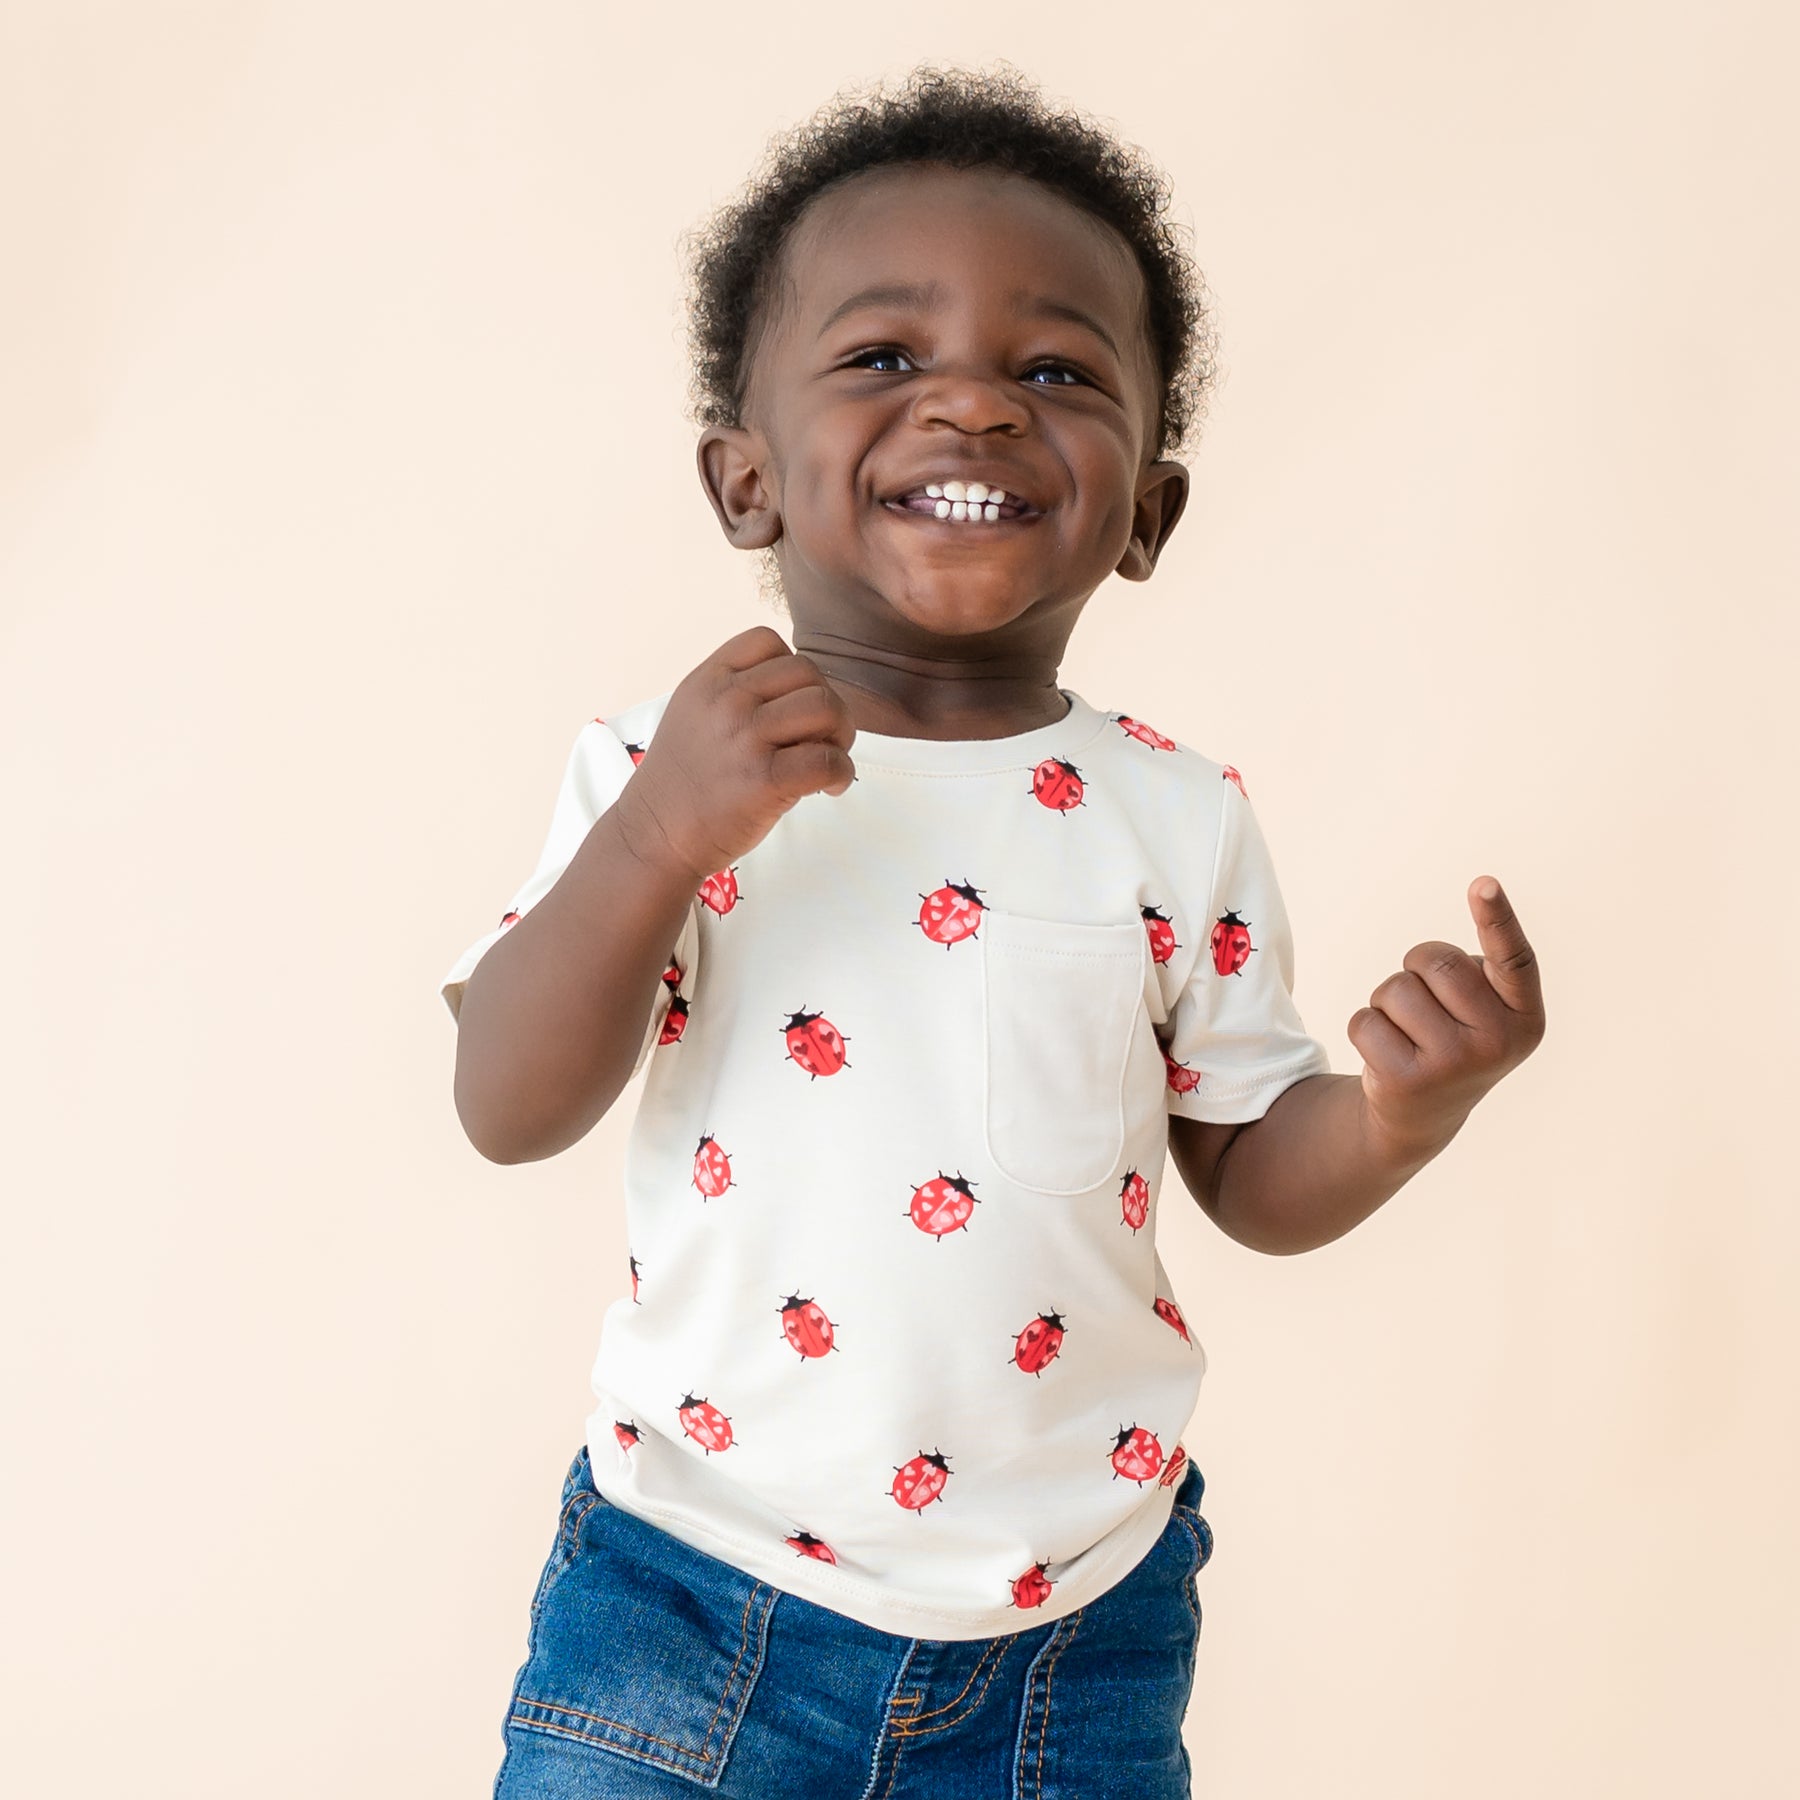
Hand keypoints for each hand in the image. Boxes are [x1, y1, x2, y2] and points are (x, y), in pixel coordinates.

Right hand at [614, 625, 857, 882]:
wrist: (655, 836)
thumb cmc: (683, 782)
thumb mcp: (693, 715)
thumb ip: (736, 693)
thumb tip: (804, 693)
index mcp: (708, 680)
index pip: (767, 641)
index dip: (792, 670)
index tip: (790, 706)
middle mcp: (726, 701)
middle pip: (808, 672)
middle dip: (827, 704)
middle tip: (822, 739)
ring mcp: (745, 739)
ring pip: (825, 706)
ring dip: (840, 734)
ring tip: (827, 760)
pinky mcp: (764, 780)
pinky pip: (828, 760)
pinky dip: (842, 773)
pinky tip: (830, 788)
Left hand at [1349, 877, 1545, 1161]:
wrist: (1424, 1113)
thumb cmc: (1455, 1037)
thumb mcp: (1482, 1008)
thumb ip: (1477, 972)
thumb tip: (1449, 935)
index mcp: (1524, 1016)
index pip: (1514, 958)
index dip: (1497, 918)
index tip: (1483, 882)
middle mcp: (1498, 1042)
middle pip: (1436, 960)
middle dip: (1417, 968)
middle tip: (1427, 1002)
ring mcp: (1453, 1065)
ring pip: (1394, 988)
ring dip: (1388, 1001)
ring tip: (1408, 1032)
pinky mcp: (1407, 1080)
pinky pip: (1364, 1019)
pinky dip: (1365, 1027)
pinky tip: (1387, 1053)